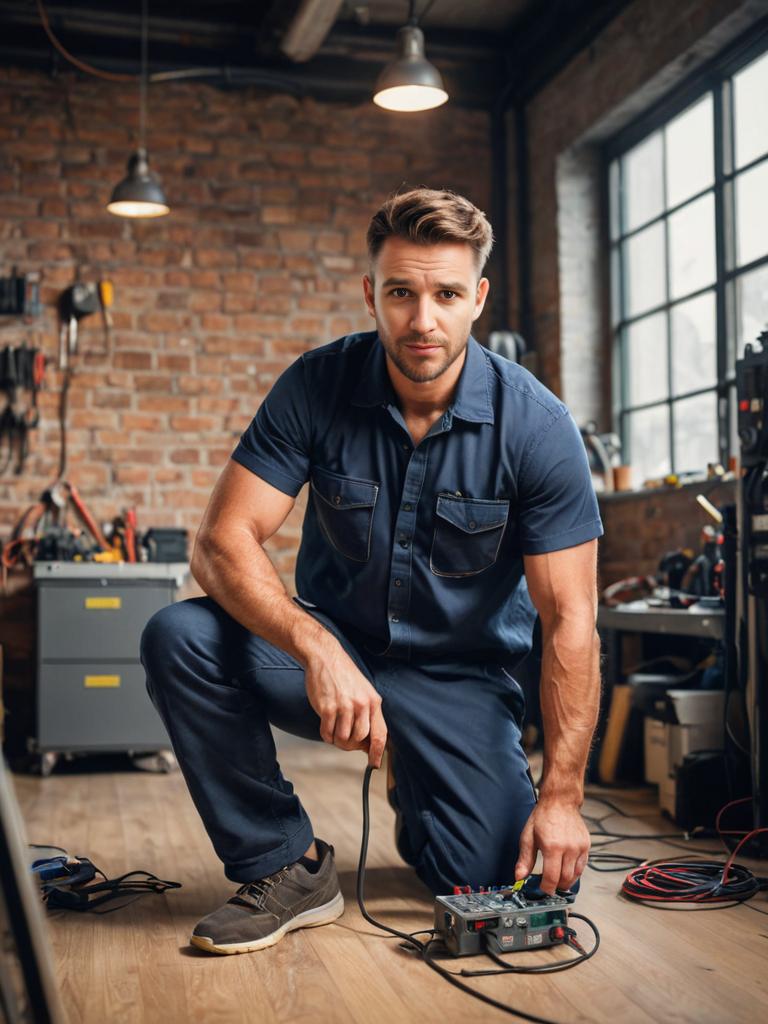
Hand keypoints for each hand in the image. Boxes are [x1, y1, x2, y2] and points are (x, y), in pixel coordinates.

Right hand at [304, 637, 386, 768]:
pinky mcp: (327, 707)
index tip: (374, 764)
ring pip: (343, 739)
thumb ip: (368, 715)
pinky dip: (326, 735)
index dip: (377, 753)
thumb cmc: (344, 677)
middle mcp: (361, 704)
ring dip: (336, 739)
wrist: (325, 657)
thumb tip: (368, 743)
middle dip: (350, 745)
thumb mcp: (363, 692)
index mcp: (374, 702)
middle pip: (360, 740)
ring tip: (333, 728)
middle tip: (343, 739)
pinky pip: (327, 733)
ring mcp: (344, 706)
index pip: (380, 734)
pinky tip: (325, 726)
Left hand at [514, 798, 589, 893]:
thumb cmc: (543, 816)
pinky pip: (582, 866)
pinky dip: (574, 872)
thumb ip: (524, 859)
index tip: (542, 889)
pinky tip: (566, 869)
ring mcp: (579, 847)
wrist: (560, 801)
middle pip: (565, 880)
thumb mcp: (528, 836)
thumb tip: (519, 877)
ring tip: (557, 879)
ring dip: (566, 882)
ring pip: (575, 876)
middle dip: (556, 887)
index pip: (552, 878)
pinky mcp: (586, 846)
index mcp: (552, 846)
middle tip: (548, 885)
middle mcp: (568, 848)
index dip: (546, 888)